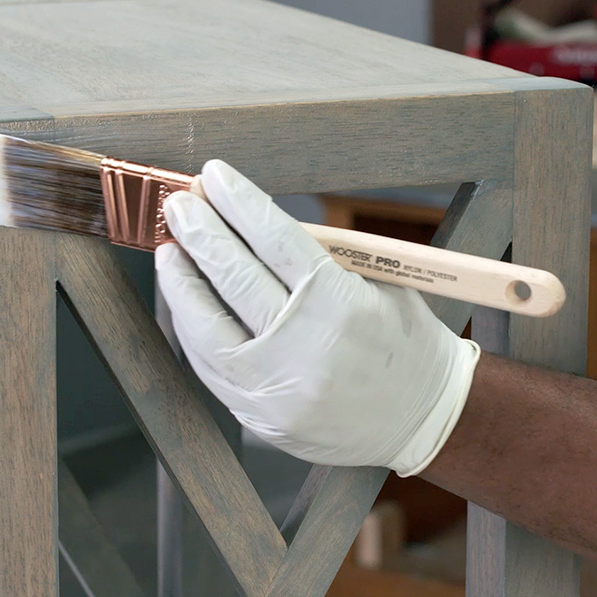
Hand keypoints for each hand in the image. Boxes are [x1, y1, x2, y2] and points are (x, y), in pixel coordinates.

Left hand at [155, 160, 479, 475]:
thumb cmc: (406, 344)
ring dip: (182, 284)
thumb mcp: (380, 285)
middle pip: (235, 277)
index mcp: (342, 303)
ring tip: (171, 252)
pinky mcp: (262, 417)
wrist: (425, 419)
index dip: (239, 202)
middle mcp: (305, 346)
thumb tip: (251, 225)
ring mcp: (279, 388)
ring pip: (208, 328)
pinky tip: (186, 304)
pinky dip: (194, 331)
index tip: (215, 177)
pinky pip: (212, 368)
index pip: (274, 238)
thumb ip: (320, 258)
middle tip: (179, 205)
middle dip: (202, 233)